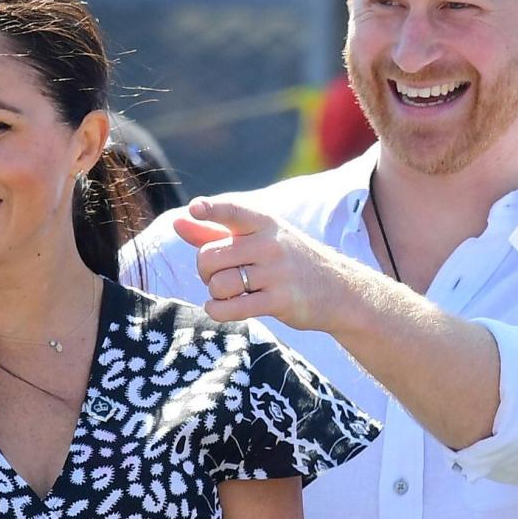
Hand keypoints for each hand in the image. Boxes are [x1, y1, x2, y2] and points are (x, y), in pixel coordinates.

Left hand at [172, 197, 368, 331]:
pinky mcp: (280, 301)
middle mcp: (270, 243)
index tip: (195, 208)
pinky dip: (217, 310)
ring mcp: (276, 272)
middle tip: (219, 274)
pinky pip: (232, 307)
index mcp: (264, 222)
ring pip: (218, 283)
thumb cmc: (288, 260)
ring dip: (215, 292)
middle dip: (204, 270)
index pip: (233, 210)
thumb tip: (177, 221)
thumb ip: (215, 231)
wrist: (339, 290)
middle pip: (209, 256)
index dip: (211, 209)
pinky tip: (221, 307)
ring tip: (229, 291)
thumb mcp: (258, 238)